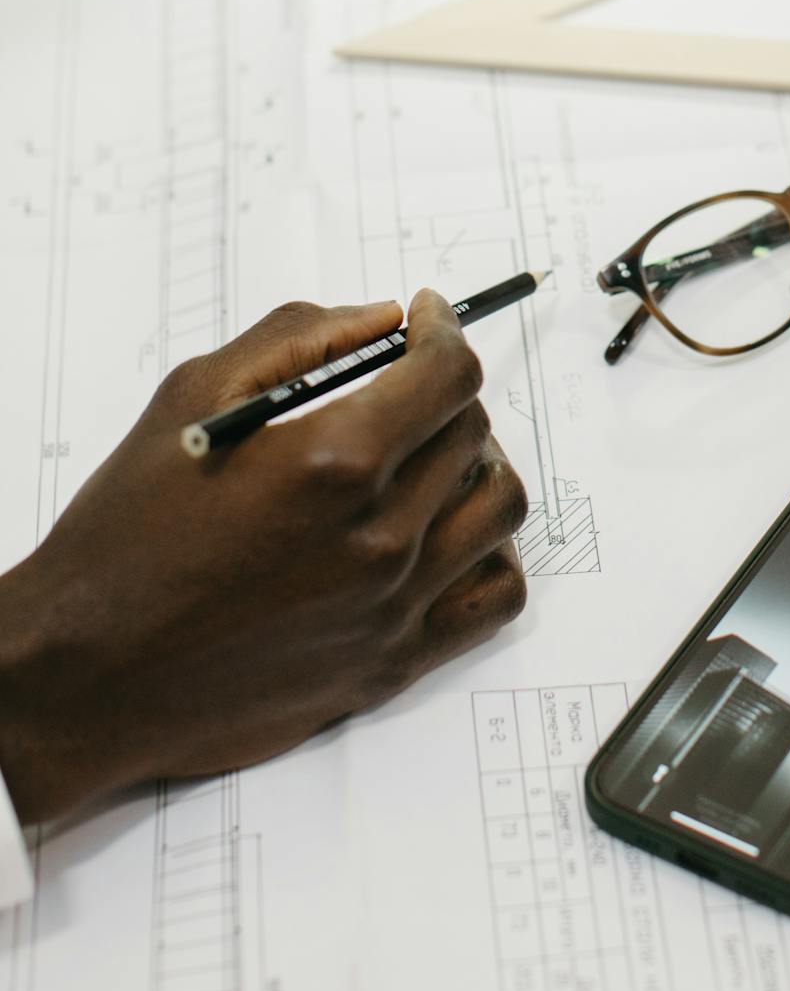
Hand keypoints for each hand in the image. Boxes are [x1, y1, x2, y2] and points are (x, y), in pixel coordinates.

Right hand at [0, 291, 526, 824]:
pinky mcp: (392, 664)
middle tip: (406, 387)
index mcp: (332, 462)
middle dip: (444, 392)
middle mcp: (378, 536)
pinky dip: (491, 554)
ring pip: (499, 506)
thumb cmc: (126, 535)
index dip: (444, 331)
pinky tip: (446, 532)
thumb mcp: (191, 399)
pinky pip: (496, 597)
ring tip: (430, 456)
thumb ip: (298, 341)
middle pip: (472, 432)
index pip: (449, 375)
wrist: (90, 672)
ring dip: (476, 465)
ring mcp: (393, 606)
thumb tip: (382, 318)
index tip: (426, 320)